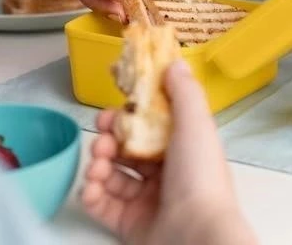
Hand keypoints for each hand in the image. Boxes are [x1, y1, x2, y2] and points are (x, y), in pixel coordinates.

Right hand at [81, 60, 256, 244]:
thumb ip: (184, 91)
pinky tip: (91, 185)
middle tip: (102, 136)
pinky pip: (102, 203)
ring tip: (99, 164)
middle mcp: (166, 171)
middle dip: (108, 137)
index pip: (152, 123)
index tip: (115, 107)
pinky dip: (92, 192)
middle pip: (127, 147)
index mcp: (184, 147)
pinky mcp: (129, 223)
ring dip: (98, 162)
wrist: (195, 234)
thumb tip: (174, 63)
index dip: (130, 113)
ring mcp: (147, 199)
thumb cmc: (199, 175)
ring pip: (112, 173)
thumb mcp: (196, 124)